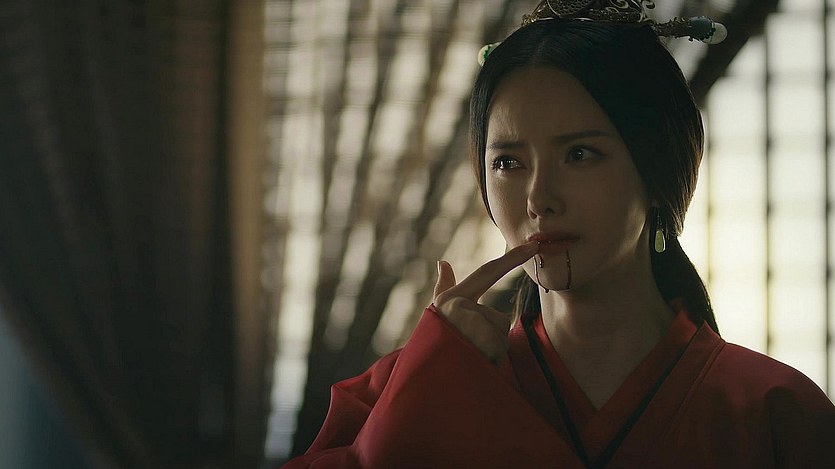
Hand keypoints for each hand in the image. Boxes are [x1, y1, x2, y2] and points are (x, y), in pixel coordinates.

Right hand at [433, 242, 538, 363]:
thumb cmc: (434, 347)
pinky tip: (470, 363)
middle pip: (497, 320)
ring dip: (488, 352)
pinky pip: (499, 348)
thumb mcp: (437, 316)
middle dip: (488, 343)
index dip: (512, 258)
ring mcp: (468, 319)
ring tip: (465, 358)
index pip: (487, 272)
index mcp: (451, 298)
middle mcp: (457, 304)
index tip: (534, 246)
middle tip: (466, 354)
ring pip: (500, 335)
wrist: (422, 379)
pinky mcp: (478, 334)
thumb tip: (442, 261)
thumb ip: (444, 288)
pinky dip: (489, 360)